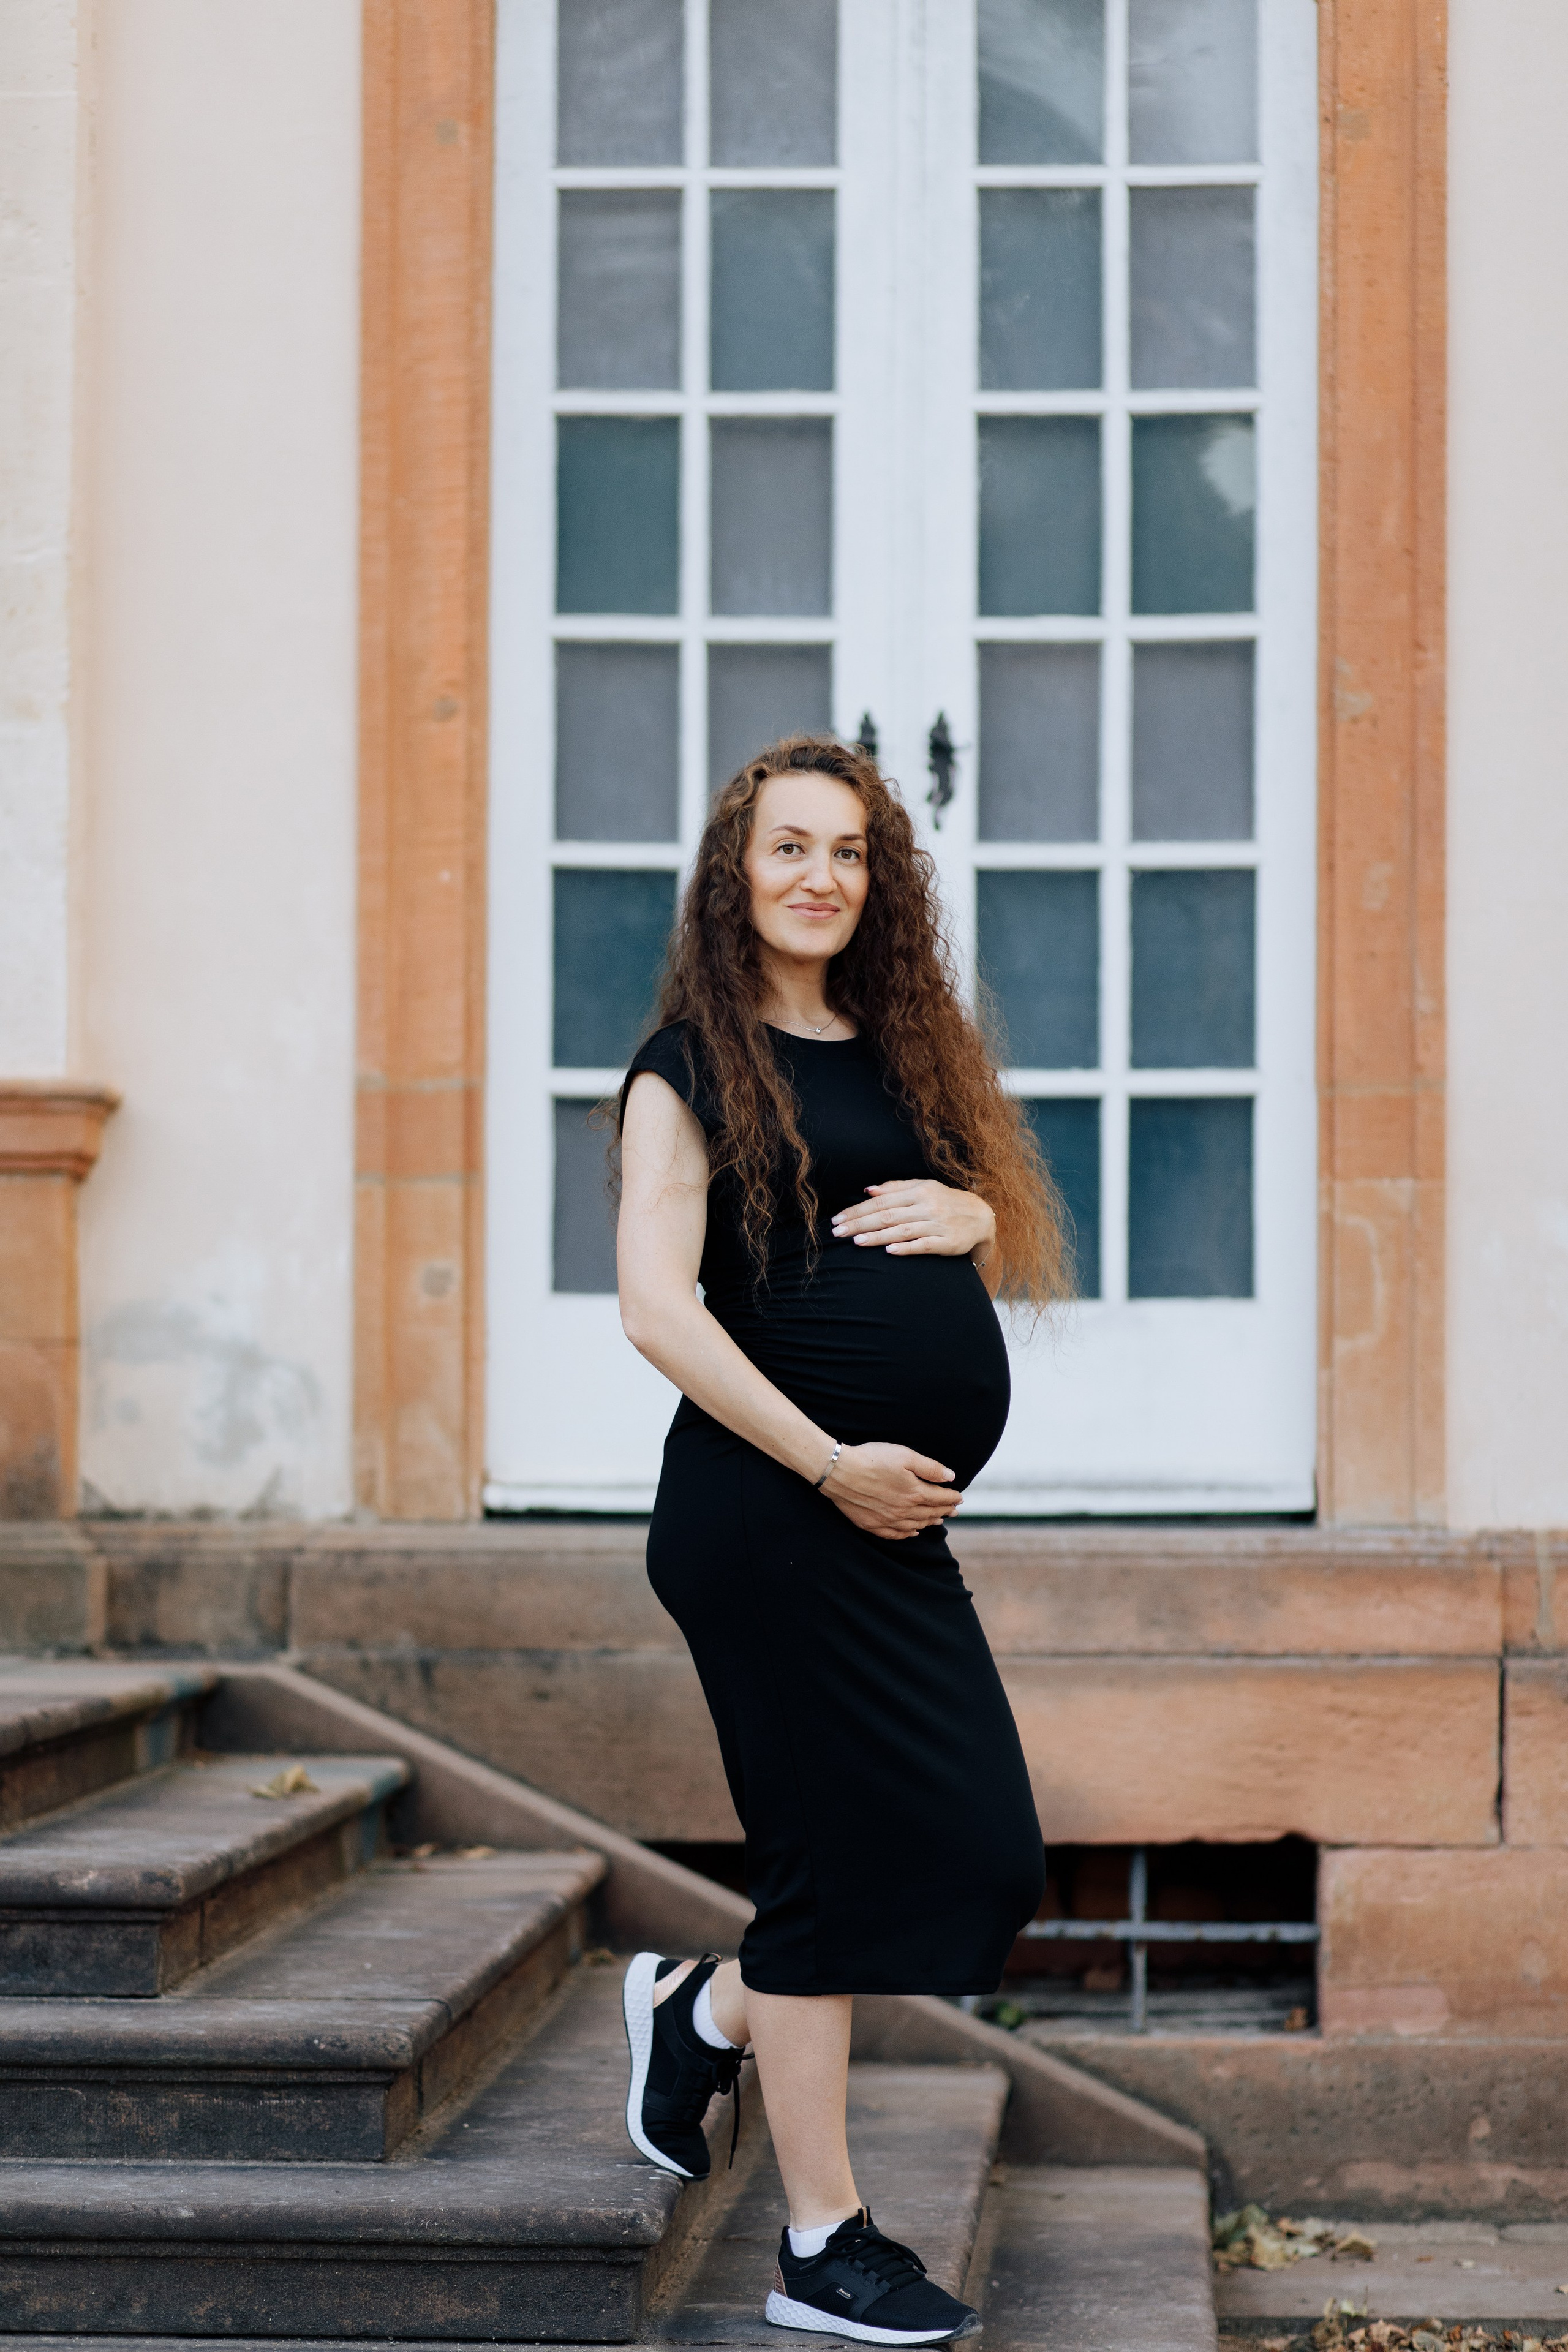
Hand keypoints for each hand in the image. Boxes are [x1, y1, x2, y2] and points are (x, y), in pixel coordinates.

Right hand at [821, 1441, 961, 1538]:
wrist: (839, 1472)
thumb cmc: (872, 1459)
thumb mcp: (905, 1456)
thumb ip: (930, 1468)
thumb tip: (951, 1477)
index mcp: (914, 1492)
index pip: (940, 1498)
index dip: (952, 1497)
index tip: (959, 1497)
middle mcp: (904, 1510)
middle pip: (930, 1513)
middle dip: (944, 1511)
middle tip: (953, 1510)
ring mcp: (888, 1520)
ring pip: (916, 1525)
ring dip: (929, 1523)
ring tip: (939, 1521)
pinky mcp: (873, 1525)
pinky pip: (896, 1534)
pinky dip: (908, 1534)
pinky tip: (913, 1532)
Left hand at [831, 1178, 995, 1263]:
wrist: (981, 1217)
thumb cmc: (945, 1201)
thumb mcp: (924, 1187)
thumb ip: (896, 1188)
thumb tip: (868, 1189)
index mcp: (919, 1191)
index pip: (881, 1200)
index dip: (858, 1210)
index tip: (838, 1219)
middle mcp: (927, 1206)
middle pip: (887, 1215)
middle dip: (860, 1224)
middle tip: (838, 1232)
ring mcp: (937, 1225)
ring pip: (902, 1231)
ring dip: (878, 1237)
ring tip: (856, 1241)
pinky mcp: (947, 1243)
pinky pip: (924, 1245)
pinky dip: (907, 1248)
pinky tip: (890, 1251)